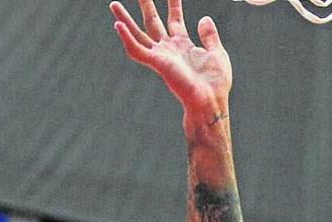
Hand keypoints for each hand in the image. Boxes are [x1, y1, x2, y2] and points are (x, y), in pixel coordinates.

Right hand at [111, 0, 231, 131]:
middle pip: (153, 22)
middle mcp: (169, 49)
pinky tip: (118, 25)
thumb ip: (210, 36)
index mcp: (183, 45)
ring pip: (138, 34)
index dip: (173, 4)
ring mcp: (161, 56)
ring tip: (114, 4)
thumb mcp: (217, 54)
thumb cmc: (216, 84)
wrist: (210, 101)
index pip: (175, 19)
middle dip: (146, 5)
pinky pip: (137, 50)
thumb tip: (204, 18)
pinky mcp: (156, 64)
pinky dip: (127, 38)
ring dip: (125, 20)